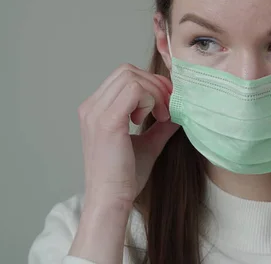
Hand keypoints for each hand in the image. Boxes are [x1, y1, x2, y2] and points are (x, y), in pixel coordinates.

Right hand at [77, 63, 179, 207]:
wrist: (111, 201)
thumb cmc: (124, 178)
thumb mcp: (147, 144)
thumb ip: (160, 125)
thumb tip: (179, 112)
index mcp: (96, 110)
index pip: (124, 76)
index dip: (150, 83)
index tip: (166, 104)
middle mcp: (91, 107)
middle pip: (127, 70)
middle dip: (154, 84)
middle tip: (168, 108)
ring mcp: (96, 112)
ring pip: (131, 76)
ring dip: (154, 92)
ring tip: (162, 115)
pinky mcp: (107, 121)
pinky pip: (134, 89)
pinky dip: (151, 98)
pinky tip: (157, 118)